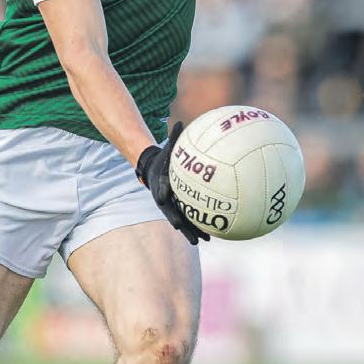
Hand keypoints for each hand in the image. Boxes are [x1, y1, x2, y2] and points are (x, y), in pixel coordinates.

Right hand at [135, 122, 209, 246]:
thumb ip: (174, 136)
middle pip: (171, 214)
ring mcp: (170, 207)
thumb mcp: (166, 147)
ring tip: (203, 241)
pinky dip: (197, 226)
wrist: (152, 170)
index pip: (162, 192)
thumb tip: (180, 121)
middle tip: (187, 231)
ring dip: (191, 232)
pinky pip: (189, 218)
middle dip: (180, 224)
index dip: (165, 198)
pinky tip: (211, 234)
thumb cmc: (163, 157)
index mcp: (161, 185)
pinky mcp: (177, 209)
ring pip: (181, 221)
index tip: (168, 205)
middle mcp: (164, 199)